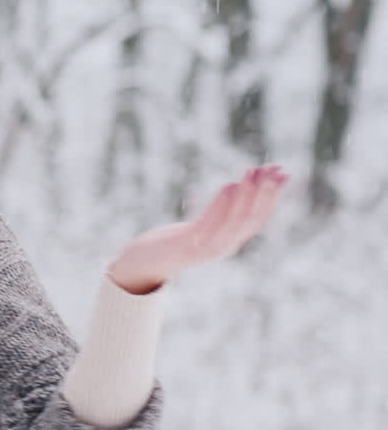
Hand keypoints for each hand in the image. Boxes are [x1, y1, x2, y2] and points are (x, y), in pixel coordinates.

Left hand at [108, 165, 288, 293]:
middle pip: (251, 218)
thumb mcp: (204, 226)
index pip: (259, 217)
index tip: (283, 173)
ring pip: (234, 220)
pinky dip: (222, 205)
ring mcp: (207, 247)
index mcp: (231, 241)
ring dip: (246, 195)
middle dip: (264, 192)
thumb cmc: (175, 240)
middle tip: (272, 168)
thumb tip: (239, 188)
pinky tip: (228, 186)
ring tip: (252, 173)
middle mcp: (224, 246)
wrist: (146, 261)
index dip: (273, 196)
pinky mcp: (188, 244)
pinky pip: (210, 224)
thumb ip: (222, 213)